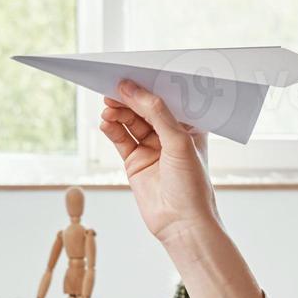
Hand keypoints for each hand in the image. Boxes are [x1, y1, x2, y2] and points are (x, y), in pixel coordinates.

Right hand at [99, 80, 219, 243]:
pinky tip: (105, 122)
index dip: (151, 85)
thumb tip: (130, 88)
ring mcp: (152, 148)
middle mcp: (171, 135)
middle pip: (145, 108)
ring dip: (118, 112)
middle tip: (112, 88)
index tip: (132, 73)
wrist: (181, 224)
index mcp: (190, 126)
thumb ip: (155, 112)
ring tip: (108, 107)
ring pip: (130, 122)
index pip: (168, 98)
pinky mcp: (135, 162)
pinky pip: (120, 139)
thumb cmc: (191, 184)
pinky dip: (111, 129)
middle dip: (129, 98)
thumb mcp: (178, 141)